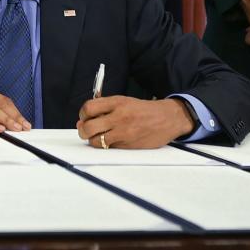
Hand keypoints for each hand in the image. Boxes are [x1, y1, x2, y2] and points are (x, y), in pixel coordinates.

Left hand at [76, 96, 194, 148]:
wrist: (168, 118)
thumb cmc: (144, 110)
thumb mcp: (124, 101)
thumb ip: (105, 107)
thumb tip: (85, 119)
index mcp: (117, 102)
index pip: (88, 108)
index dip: (82, 114)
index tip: (84, 117)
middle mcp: (119, 117)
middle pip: (88, 127)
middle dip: (83, 131)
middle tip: (86, 131)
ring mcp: (124, 132)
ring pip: (96, 141)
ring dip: (93, 140)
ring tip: (99, 137)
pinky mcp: (128, 145)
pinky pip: (109, 148)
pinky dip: (107, 145)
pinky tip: (112, 140)